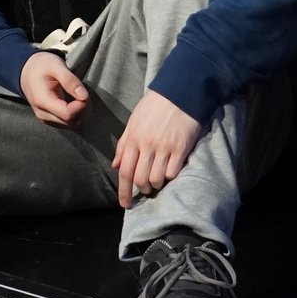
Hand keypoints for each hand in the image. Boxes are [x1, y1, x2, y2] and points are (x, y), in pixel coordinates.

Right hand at [20, 51, 88, 127]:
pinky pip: (69, 124)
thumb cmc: (40, 66)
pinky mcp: (51, 120)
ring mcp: (46, 118)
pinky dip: (77, 115)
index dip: (81, 106)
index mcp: (42, 100)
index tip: (84, 93)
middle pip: (71, 122)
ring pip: (72, 125)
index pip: (68, 114)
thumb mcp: (55, 65)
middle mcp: (43, 114)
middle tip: (84, 93)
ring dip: (82, 113)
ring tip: (79, 96)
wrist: (26, 71)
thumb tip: (84, 96)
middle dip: (84, 109)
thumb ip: (69, 80)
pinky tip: (76, 102)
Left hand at [113, 90, 202, 209]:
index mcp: (133, 138)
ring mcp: (165, 147)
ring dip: (156, 185)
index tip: (125, 204)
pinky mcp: (181, 148)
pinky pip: (173, 172)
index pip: (125, 171)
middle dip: (141, 189)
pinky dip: (169, 177)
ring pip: (156, 179)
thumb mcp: (133, 122)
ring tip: (157, 179)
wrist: (179, 93)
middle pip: (140, 179)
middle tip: (144, 188)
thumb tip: (116, 166)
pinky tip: (169, 170)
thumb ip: (124, 145)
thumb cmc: (153, 107)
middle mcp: (147, 145)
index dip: (123, 191)